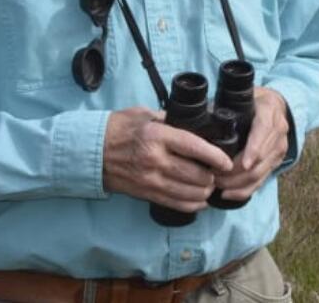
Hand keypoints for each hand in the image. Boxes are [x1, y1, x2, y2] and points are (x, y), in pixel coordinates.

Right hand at [102, 106, 234, 211]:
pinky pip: (174, 204)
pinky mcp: (145, 193)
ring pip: (187, 193)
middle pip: (194, 175)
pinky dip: (191, 204)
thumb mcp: (144, 114)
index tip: (227, 162)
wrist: (91, 151)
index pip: (194, 147)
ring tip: (210, 186)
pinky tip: (199, 200)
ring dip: (204, 192)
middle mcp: (154, 159)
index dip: (215, 156)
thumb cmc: (118, 128)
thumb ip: (169, 120)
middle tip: (219, 173)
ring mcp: (149, 179)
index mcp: (157, 135)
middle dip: (212, 177)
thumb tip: (193, 123)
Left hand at [215, 87, 289, 200]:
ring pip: (259, 173)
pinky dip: (244, 190)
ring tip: (216, 185)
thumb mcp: (240, 98)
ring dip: (237, 183)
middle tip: (213, 177)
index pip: (263, 130)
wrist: (274, 105)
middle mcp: (279, 130)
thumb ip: (223, 107)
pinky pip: (261, 181)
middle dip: (235, 172)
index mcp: (269, 111)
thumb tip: (198, 121)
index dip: (254, 148)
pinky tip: (228, 194)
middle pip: (260, 158)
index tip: (243, 163)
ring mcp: (280, 147)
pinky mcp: (277, 161)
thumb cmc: (251, 101)